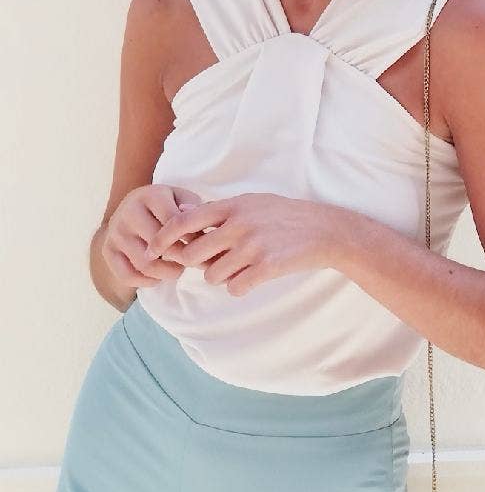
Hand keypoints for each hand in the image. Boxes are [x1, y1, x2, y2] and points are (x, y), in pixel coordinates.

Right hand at [102, 184, 207, 288]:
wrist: (133, 206)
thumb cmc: (166, 204)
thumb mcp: (182, 197)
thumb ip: (192, 208)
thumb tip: (195, 225)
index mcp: (151, 195)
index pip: (173, 222)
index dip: (191, 237)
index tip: (200, 245)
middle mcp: (129, 212)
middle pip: (159, 245)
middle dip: (180, 258)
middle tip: (190, 261)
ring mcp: (116, 232)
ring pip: (145, 264)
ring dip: (166, 273)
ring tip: (178, 269)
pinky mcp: (107, 250)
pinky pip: (127, 276)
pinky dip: (147, 282)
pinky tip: (158, 277)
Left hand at [142, 192, 345, 296]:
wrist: (324, 230)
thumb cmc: (285, 215)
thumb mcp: (253, 202)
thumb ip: (221, 211)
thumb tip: (186, 218)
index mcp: (234, 206)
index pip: (184, 220)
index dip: (163, 237)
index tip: (152, 249)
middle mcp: (239, 225)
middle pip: (192, 254)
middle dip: (196, 263)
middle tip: (211, 261)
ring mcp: (253, 247)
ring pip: (212, 275)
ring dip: (221, 276)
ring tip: (241, 266)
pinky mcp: (266, 267)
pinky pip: (234, 288)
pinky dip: (240, 286)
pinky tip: (254, 276)